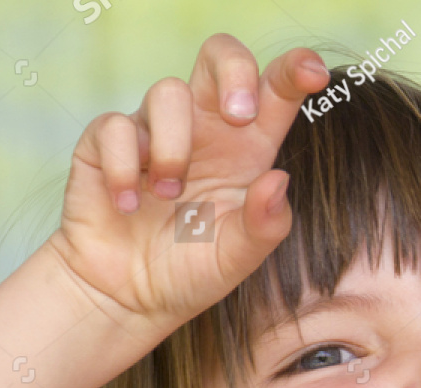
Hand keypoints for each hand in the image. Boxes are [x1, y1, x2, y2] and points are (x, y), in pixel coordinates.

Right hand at [46, 36, 329, 338]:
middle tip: (237, 117)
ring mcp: (154, 131)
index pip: (274, 93)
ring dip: (173, 146)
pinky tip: (128, 204)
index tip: (313, 73)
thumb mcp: (237, 258)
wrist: (126, 298)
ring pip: (168, 91)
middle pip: (220, 55)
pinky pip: (115, 126)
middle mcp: (203, 130)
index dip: (294, 71)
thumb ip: (265, 225)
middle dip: (233, 71)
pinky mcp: (107, 143)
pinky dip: (123, 167)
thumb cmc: (190, 271)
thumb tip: (278, 180)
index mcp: (246, 150)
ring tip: (168, 195)